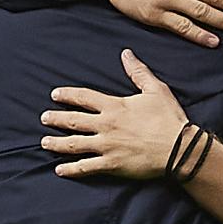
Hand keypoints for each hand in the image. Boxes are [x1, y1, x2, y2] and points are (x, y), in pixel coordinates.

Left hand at [43, 50, 191, 179]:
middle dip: (55, 118)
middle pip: (72, 121)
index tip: (55, 95)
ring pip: (73, 144)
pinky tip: (59, 169)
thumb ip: (138, 72)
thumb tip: (126, 54)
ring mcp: (106, 146)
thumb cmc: (169, 119)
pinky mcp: (111, 164)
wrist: (179, 149)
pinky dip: (71, 169)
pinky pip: (85, 167)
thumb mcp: (156, 89)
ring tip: (44, 143)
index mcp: (114, 106)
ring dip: (56, 143)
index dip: (67, 95)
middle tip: (43, 118)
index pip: (83, 97)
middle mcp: (105, 125)